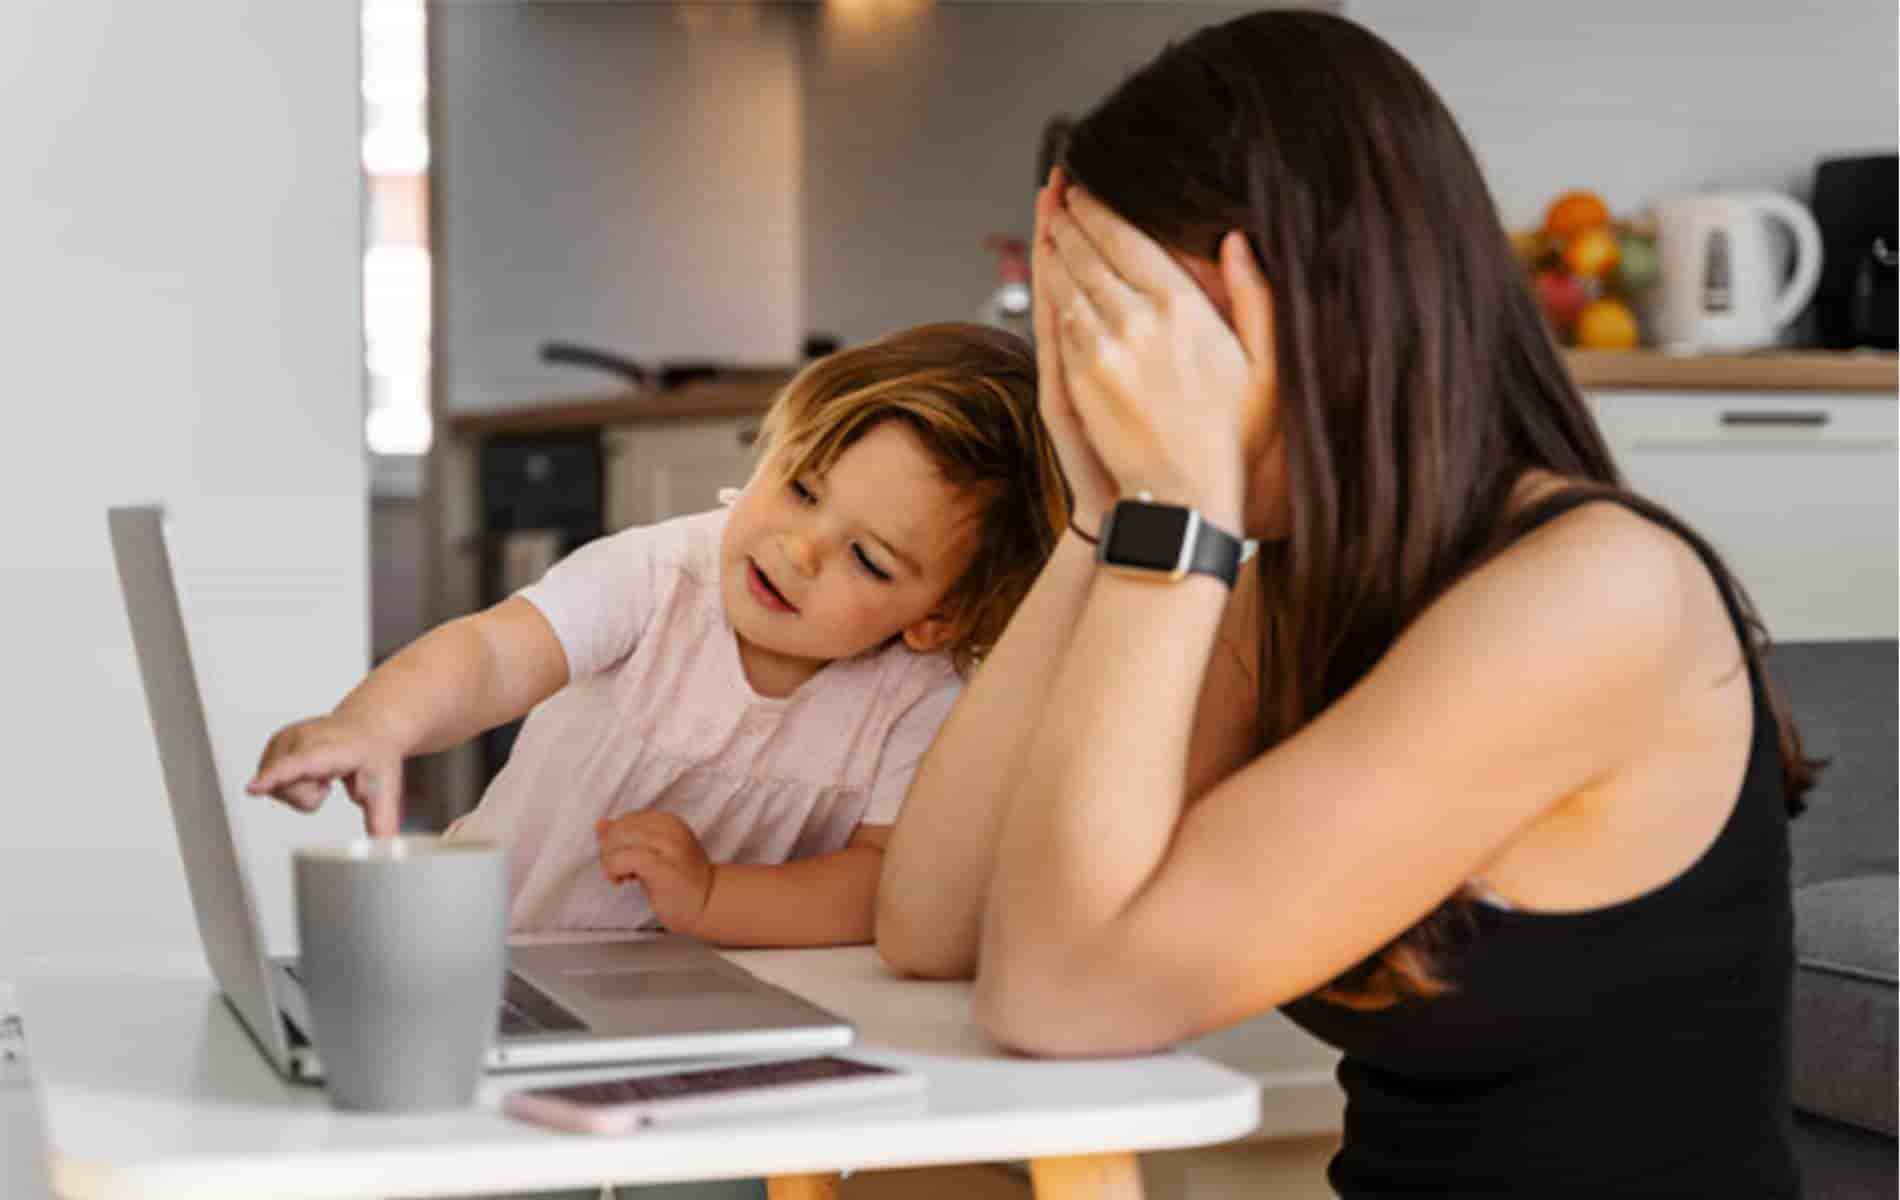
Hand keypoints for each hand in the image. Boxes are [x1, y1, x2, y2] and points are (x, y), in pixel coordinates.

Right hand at [247, 715, 404, 836]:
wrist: (368, 728)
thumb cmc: (374, 755)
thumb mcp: (386, 788)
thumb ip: (382, 821)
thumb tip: (385, 853)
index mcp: (330, 747)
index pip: (298, 765)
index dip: (275, 778)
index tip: (253, 789)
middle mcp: (302, 737)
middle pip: (286, 789)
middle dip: (308, 797)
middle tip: (330, 781)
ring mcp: (284, 739)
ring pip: (275, 788)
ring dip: (299, 791)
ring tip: (321, 774)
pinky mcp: (273, 743)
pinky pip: (270, 782)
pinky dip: (290, 783)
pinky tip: (310, 771)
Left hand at [596, 811, 714, 935]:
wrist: (707, 903)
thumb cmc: (680, 880)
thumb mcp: (654, 852)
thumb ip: (629, 837)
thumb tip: (600, 824)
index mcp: (669, 821)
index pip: (626, 819)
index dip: (614, 840)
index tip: (621, 859)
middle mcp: (670, 828)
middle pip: (619, 828)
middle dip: (608, 850)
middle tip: (616, 871)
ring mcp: (668, 846)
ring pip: (618, 840)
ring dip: (609, 860)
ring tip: (621, 876)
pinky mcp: (662, 866)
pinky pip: (623, 858)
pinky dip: (614, 869)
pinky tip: (622, 881)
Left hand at [1039, 184, 1277, 529]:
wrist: (1184, 496)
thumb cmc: (1231, 436)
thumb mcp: (1266, 366)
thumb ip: (1255, 296)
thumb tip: (1236, 239)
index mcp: (1183, 309)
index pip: (1129, 240)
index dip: (1102, 210)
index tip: (1087, 190)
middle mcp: (1137, 321)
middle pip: (1090, 254)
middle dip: (1072, 221)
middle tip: (1061, 196)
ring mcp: (1101, 350)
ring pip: (1066, 283)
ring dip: (1055, 250)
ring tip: (1050, 224)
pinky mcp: (1077, 380)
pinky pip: (1057, 322)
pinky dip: (1048, 292)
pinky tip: (1046, 276)